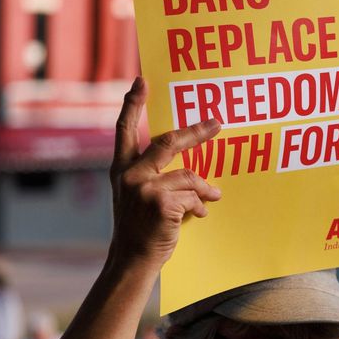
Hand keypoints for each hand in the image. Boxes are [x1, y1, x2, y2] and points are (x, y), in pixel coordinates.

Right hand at [109, 77, 221, 270]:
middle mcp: (129, 174)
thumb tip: (191, 166)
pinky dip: (200, 206)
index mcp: (121, 169)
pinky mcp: (160, 203)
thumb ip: (154, 176)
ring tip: (213, 196)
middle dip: (196, 133)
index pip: (124, 129)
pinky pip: (193, 196)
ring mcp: (143, 188)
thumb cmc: (141, 226)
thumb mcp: (138, 196)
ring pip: (188, 176)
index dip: (132, 104)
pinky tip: (199, 215)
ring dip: (205, 188)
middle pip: (167, 142)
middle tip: (217, 123)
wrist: (133, 258)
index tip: (142, 80)